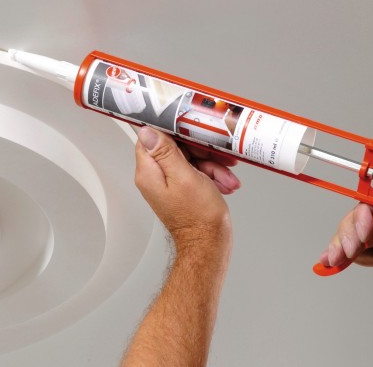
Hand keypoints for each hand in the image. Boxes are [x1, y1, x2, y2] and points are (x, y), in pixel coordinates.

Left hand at [134, 127, 240, 249]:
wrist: (209, 244)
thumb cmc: (199, 218)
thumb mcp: (185, 177)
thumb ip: (165, 152)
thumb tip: (147, 131)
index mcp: (150, 173)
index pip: (152, 137)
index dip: (174, 130)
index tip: (192, 128)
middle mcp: (155, 177)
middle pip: (175, 147)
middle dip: (201, 151)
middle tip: (218, 158)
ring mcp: (168, 183)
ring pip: (190, 159)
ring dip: (212, 165)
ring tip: (225, 178)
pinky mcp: (181, 188)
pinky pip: (196, 171)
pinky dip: (212, 175)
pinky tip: (224, 184)